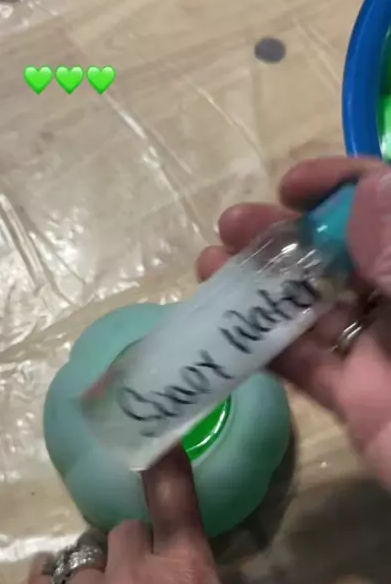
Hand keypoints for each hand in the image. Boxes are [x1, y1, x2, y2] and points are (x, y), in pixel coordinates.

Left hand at [29, 450, 256, 583]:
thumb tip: (182, 583)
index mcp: (187, 577)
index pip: (173, 498)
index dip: (163, 463)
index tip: (156, 440)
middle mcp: (134, 576)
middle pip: (124, 532)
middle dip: (132, 553)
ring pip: (85, 559)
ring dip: (96, 577)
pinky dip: (49, 580)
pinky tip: (50, 580)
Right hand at [197, 156, 390, 486]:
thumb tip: (367, 186)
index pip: (383, 206)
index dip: (338, 186)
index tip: (290, 186)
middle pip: (339, 254)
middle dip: (282, 236)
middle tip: (231, 225)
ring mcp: (381, 348)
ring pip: (313, 307)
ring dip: (259, 288)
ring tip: (209, 267)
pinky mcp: (357, 398)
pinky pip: (304, 365)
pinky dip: (261, 346)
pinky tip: (222, 326)